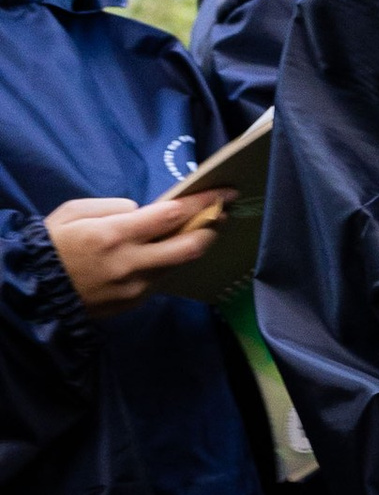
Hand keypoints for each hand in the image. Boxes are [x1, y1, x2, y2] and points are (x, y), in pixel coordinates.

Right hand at [44, 188, 226, 313]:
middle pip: (190, 247)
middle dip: (212, 228)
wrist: (38, 290)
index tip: (224, 192)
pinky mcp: (135, 302)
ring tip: (202, 229)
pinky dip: (170, 263)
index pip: (171, 216)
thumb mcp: (76, 212)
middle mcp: (131, 263)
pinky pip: (161, 279)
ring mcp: (136, 287)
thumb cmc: (54, 244)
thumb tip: (143, 213)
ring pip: (179, 264)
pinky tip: (171, 251)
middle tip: (222, 214)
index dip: (203, 203)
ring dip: (194, 246)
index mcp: (115, 235)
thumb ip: (114, 208)